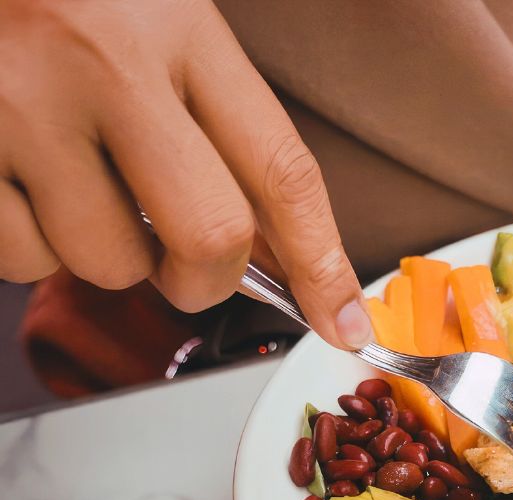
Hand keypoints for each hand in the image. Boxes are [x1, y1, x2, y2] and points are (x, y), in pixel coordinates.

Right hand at [0, 0, 371, 348]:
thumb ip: (216, 126)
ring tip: (75, 182)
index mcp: (178, 27)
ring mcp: (20, 104)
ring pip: (107, 261)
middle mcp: (104, 65)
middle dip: (206, 277)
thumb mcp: (161, 23)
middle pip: (210, 238)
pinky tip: (20, 181)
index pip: (282, 170)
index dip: (324, 263)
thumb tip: (276, 259)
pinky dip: (28, 244)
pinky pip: (20, 258)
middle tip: (185, 263)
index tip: (345, 322)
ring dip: (105, 252)